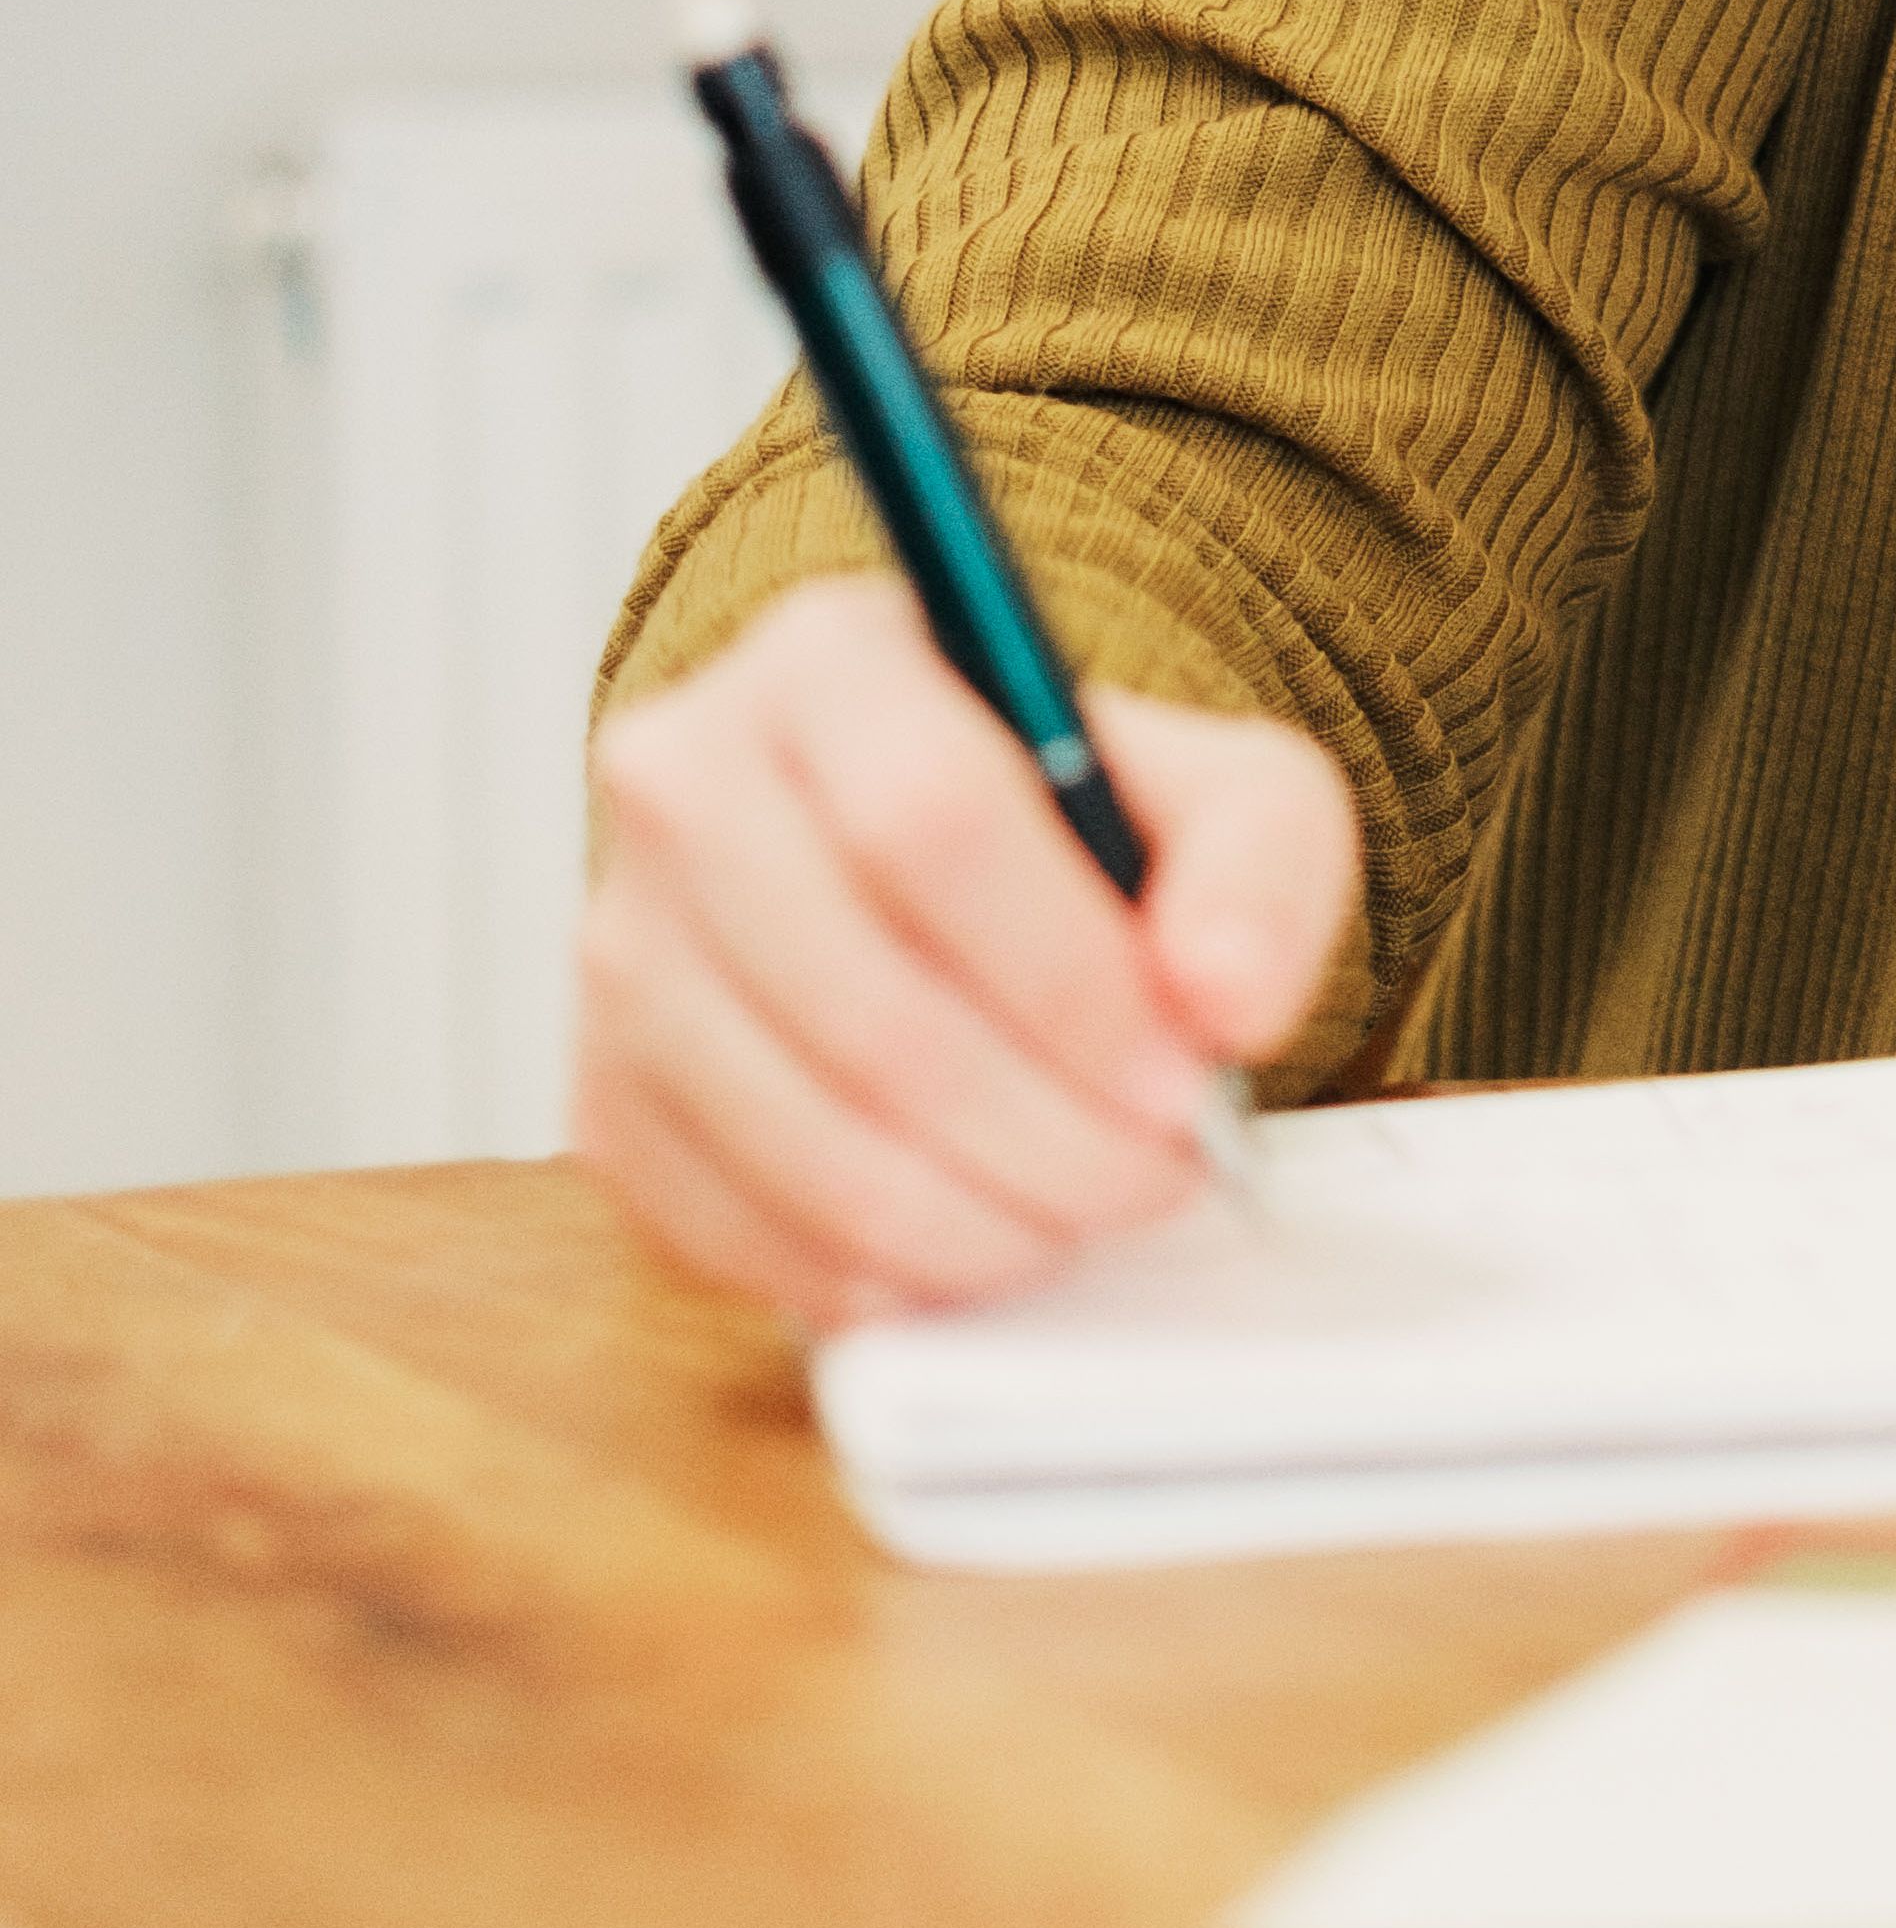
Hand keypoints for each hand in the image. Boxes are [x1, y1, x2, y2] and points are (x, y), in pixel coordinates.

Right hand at [576, 571, 1356, 1334]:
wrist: (959, 863)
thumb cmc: (1088, 815)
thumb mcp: (1229, 787)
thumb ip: (1261, 865)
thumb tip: (1221, 999)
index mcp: (832, 659)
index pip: (930, 820)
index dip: (1067, 980)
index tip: (1176, 1078)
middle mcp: (687, 782)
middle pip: (862, 1004)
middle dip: (1038, 1132)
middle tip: (1155, 1175)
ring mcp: (622, 947)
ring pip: (791, 1134)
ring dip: (968, 1219)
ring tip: (1087, 1212)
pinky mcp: (602, 1096)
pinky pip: (725, 1228)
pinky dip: (870, 1268)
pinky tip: (976, 1242)